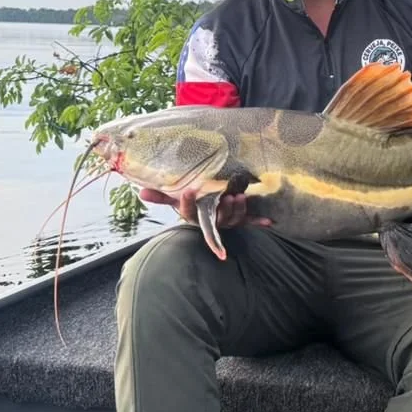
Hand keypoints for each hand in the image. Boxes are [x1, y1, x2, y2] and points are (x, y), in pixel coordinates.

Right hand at [138, 188, 271, 228]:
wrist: (207, 216)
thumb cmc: (192, 203)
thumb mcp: (175, 198)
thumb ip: (161, 196)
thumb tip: (141, 192)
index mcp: (194, 215)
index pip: (188, 211)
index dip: (187, 202)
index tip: (189, 190)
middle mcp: (211, 220)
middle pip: (215, 218)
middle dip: (221, 209)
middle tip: (226, 197)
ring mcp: (225, 221)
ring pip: (232, 219)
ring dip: (237, 210)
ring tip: (239, 198)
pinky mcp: (239, 220)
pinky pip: (249, 222)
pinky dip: (258, 222)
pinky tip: (269, 222)